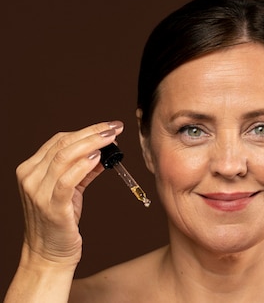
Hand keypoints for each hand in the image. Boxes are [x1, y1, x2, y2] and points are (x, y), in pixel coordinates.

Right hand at [16, 120, 123, 267]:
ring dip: (92, 143)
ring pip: (64, 157)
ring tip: (111, 138)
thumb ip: (83, 169)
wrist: (48, 256)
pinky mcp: (51, 208)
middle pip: (63, 144)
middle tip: (115, 128)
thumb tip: (105, 149)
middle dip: (92, 132)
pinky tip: (98, 158)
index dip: (86, 130)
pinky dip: (83, 165)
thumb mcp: (69, 189)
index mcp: (30, 169)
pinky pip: (67, 181)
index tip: (108, 126)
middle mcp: (30, 178)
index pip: (59, 140)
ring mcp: (38, 193)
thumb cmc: (58, 222)